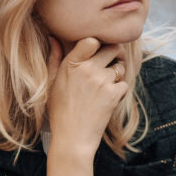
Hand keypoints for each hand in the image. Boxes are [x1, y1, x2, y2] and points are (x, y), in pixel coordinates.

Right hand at [46, 36, 129, 157]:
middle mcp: (88, 69)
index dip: (98, 43)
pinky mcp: (113, 94)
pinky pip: (124, 83)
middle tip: (110, 62)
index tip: (97, 50)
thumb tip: (53, 37)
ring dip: (117, 73)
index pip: (92, 40)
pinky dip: (119, 90)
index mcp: (71, 64)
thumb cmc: (59, 111)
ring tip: (106, 85)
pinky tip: (108, 98)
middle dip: (114, 54)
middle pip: (112, 48)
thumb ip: (54, 57)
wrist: (72, 138)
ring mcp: (102, 81)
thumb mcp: (51, 83)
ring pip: (120, 67)